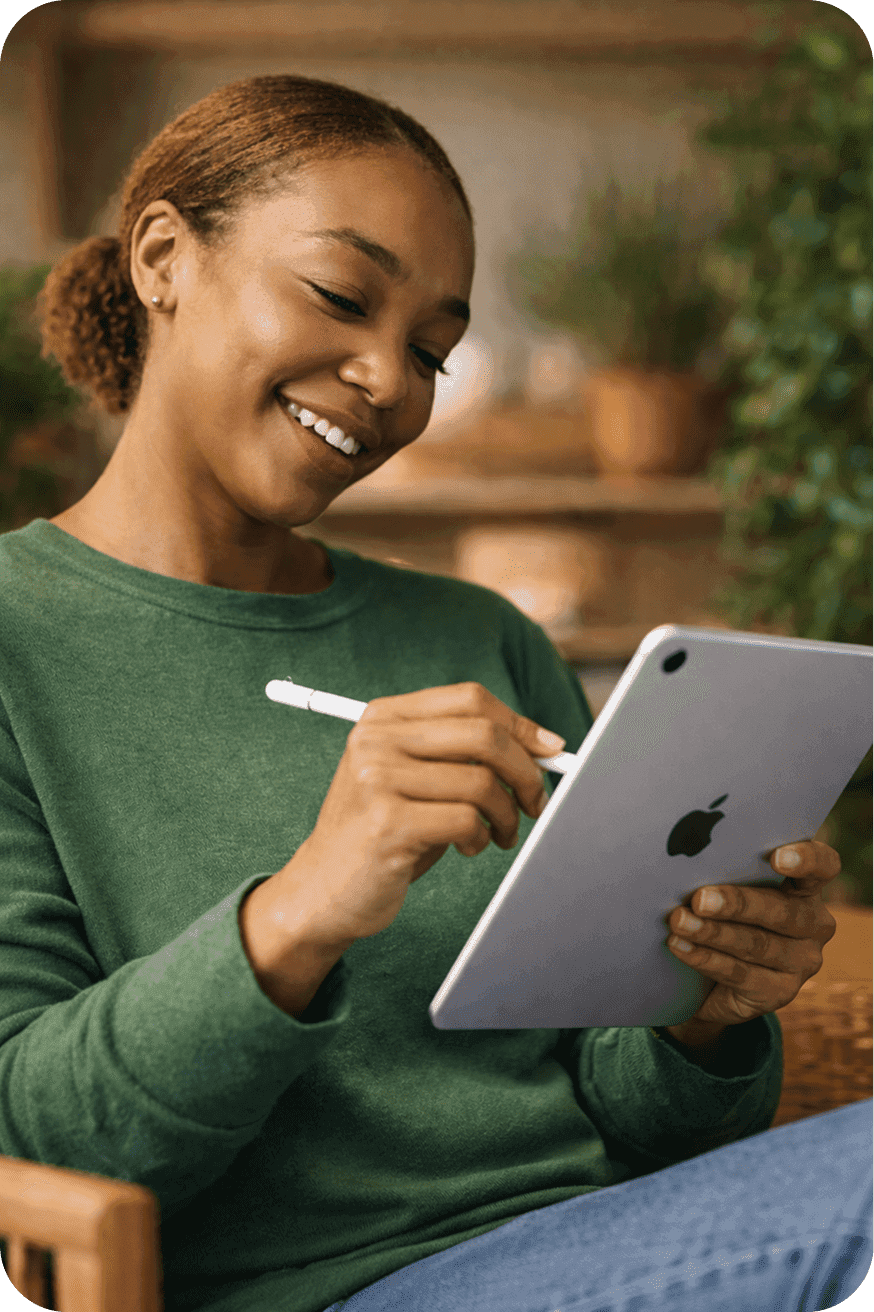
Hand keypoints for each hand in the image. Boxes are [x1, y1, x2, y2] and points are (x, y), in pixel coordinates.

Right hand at [281, 682, 557, 943]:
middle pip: (483, 734)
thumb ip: (461, 753)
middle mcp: (376, 740)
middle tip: (536, 802)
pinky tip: (469, 848)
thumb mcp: (414, 778)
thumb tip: (543, 745)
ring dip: (506, 815)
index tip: (549, 750)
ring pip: (481, 782)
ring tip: (499, 835)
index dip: (519, 724)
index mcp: (384, 718)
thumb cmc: (384, 831)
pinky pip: (466, 820)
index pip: (470, 699)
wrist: (323, 888)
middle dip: (525, 771)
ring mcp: (377, 779)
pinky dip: (482, 838)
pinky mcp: (386, 823)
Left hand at [664, 839, 839, 1038]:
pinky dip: (705, 958)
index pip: (823, 867)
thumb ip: (725, 870)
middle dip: (737, 904)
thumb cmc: (723, 915)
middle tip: (700, 899)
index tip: (778, 857)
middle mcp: (814, 925)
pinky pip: (740, 974)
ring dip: (713, 932)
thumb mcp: (731, 889)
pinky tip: (680, 946)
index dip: (807, 859)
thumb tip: (688, 855)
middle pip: (782, 911)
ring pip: (756, 944)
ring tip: (680, 922)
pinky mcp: (779, 993)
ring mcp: (801, 962)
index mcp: (806, 889)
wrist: (712, 979)